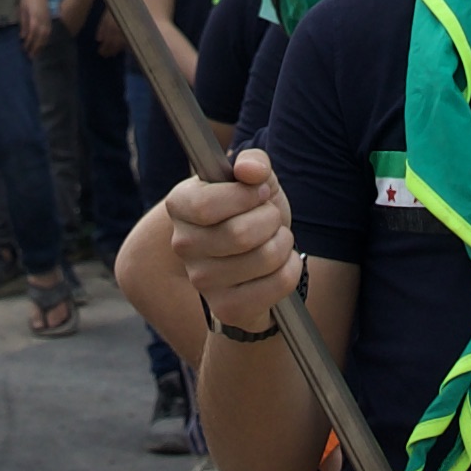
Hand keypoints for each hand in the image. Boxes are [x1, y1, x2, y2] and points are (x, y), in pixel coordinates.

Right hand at [162, 148, 301, 338]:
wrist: (256, 257)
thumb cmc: (251, 210)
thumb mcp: (255, 179)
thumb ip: (254, 163)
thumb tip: (250, 170)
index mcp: (180, 206)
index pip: (206, 205)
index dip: (245, 196)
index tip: (261, 193)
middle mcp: (183, 245)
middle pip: (239, 234)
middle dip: (271, 220)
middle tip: (271, 218)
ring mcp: (201, 281)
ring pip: (263, 258)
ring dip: (284, 243)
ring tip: (276, 239)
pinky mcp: (226, 307)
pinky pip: (277, 284)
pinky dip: (291, 269)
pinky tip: (282, 263)